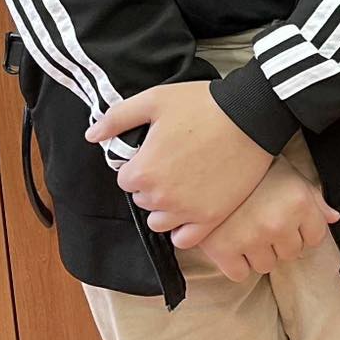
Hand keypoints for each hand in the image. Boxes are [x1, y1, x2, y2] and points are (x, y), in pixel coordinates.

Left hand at [84, 80, 272, 233]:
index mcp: (144, 171)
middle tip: (171, 161)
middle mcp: (162, 197)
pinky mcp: (211, 219)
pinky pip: (185, 240)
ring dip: (164, 207)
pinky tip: (190, 207)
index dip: (138, 164)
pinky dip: (182, 228)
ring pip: (160, 221)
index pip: (125, 179)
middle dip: (151, 183)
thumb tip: (91, 135)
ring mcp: (187, 212)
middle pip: (142, 199)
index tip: (154, 151)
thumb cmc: (199, 105)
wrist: (248, 116)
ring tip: (181, 182)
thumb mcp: (153, 100)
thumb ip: (117, 118)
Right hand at [175, 156, 339, 281]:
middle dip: (280, 240)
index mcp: (299, 202)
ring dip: (258, 252)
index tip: (288, 217)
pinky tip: (231, 240)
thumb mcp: (289, 174)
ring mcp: (251, 237)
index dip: (302, 229)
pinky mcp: (223, 249)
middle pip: (291, 254)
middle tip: (262, 219)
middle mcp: (278, 222)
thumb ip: (313, 197)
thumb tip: (333, 217)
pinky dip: (235, 262)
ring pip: (266, 265)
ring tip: (246, 227)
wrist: (211, 157)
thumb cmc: (254, 166)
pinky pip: (239, 274)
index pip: (315, 238)